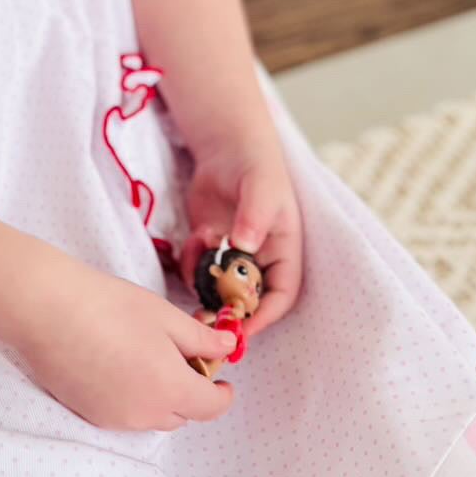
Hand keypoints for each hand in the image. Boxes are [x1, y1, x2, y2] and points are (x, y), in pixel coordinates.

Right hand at [10, 256, 239, 431]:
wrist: (48, 310)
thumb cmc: (109, 306)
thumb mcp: (165, 316)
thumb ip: (201, 339)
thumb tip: (227, 347)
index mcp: (170, 390)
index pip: (211, 408)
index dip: (223, 395)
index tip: (223, 379)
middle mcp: (144, 414)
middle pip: (183, 415)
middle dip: (191, 392)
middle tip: (183, 357)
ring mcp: (114, 418)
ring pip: (152, 417)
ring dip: (161, 397)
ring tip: (148, 358)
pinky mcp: (89, 414)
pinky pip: (124, 415)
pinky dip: (133, 398)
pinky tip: (119, 364)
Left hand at [177, 130, 303, 342]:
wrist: (227, 149)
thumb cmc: (256, 168)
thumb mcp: (260, 190)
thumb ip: (254, 217)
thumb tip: (245, 246)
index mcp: (283, 251)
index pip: (282, 295)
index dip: (265, 315)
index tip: (243, 327)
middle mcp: (260, 260)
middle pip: (249, 299)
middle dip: (230, 310)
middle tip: (208, 318)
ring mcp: (233, 256)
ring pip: (220, 288)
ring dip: (205, 285)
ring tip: (196, 266)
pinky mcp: (210, 248)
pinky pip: (199, 270)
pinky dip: (191, 264)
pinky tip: (193, 240)